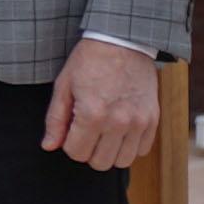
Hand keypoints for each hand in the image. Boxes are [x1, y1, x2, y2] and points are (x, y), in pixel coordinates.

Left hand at [44, 36, 161, 171]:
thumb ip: (55, 120)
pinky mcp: (153, 119)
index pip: (76, 153)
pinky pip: (142, 150)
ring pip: (123, 161)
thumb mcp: (64, 86)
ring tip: (103, 132)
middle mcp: (118, 122)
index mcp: (92, 114)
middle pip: (100, 162)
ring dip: (110, 152)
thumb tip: (49, 146)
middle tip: (86, 132)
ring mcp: (139, 122)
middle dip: (88, 151)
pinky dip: (130, 145)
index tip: (71, 129)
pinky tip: (121, 130)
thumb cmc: (90, 61)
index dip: (69, 143)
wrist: (123, 41)